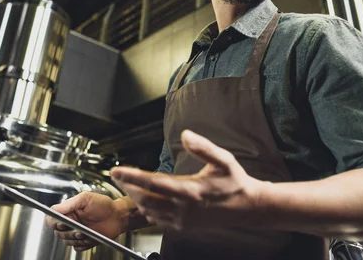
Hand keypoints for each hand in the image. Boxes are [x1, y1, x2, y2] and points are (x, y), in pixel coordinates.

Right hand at [46, 192, 125, 251]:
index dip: (55, 223)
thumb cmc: (103, 205)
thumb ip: (70, 203)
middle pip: (58, 232)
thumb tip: (54, 209)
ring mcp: (77, 233)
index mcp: (68, 211)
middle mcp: (71, 222)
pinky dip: (81, 245)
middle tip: (78, 228)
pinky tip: (89, 238)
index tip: (63, 223)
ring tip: (85, 232)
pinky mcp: (83, 242)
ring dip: (75, 239)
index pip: (52, 219)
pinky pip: (76, 248)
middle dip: (67, 232)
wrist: (117, 216)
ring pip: (66, 241)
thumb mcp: (86, 198)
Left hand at [110, 130, 270, 231]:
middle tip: (118, 175)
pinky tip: (144, 200)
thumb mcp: (224, 159)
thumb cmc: (234, 181)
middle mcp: (184, 209)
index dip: (132, 177)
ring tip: (127, 184)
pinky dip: (147, 209)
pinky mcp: (183, 227)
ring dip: (136, 197)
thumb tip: (186, 135)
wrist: (247, 208)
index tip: (115, 171)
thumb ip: (204, 147)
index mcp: (191, 191)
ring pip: (149, 210)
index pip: (154, 183)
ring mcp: (182, 220)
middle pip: (145, 199)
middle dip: (128, 186)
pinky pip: (158, 220)